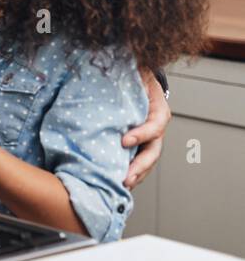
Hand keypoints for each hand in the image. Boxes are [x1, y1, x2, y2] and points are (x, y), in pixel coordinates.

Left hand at [122, 69, 169, 187]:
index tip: (124, 141)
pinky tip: (117, 182)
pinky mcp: (138, 145)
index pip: (155, 125)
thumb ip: (126, 80)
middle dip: (140, 166)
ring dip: (136, 175)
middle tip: (126, 178)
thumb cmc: (135, 77)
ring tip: (122, 185)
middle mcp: (155, 127)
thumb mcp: (137, 75)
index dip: (142, 134)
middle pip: (153, 151)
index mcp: (158, 110)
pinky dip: (129, 172)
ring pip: (146, 161)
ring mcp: (148, 139)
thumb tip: (103, 76)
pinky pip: (136, 161)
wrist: (136, 79)